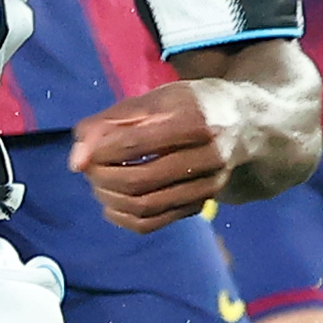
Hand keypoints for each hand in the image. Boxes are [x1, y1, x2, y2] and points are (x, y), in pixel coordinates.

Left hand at [73, 81, 241, 233]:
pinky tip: (112, 205)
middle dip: (102, 178)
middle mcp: (208, 155)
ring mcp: (208, 185)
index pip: (134, 143)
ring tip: (99, 184)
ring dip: (110, 199)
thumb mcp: (153, 99)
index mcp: (194, 120)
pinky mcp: (203, 205)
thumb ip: (110, 122)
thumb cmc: (190, 105)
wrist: (246, 125)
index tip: (88, 150)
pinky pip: (154, 223)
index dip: (100, 151)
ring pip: (146, 206)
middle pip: (140, 179)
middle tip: (90, 170)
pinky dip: (124, 218)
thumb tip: (76, 161)